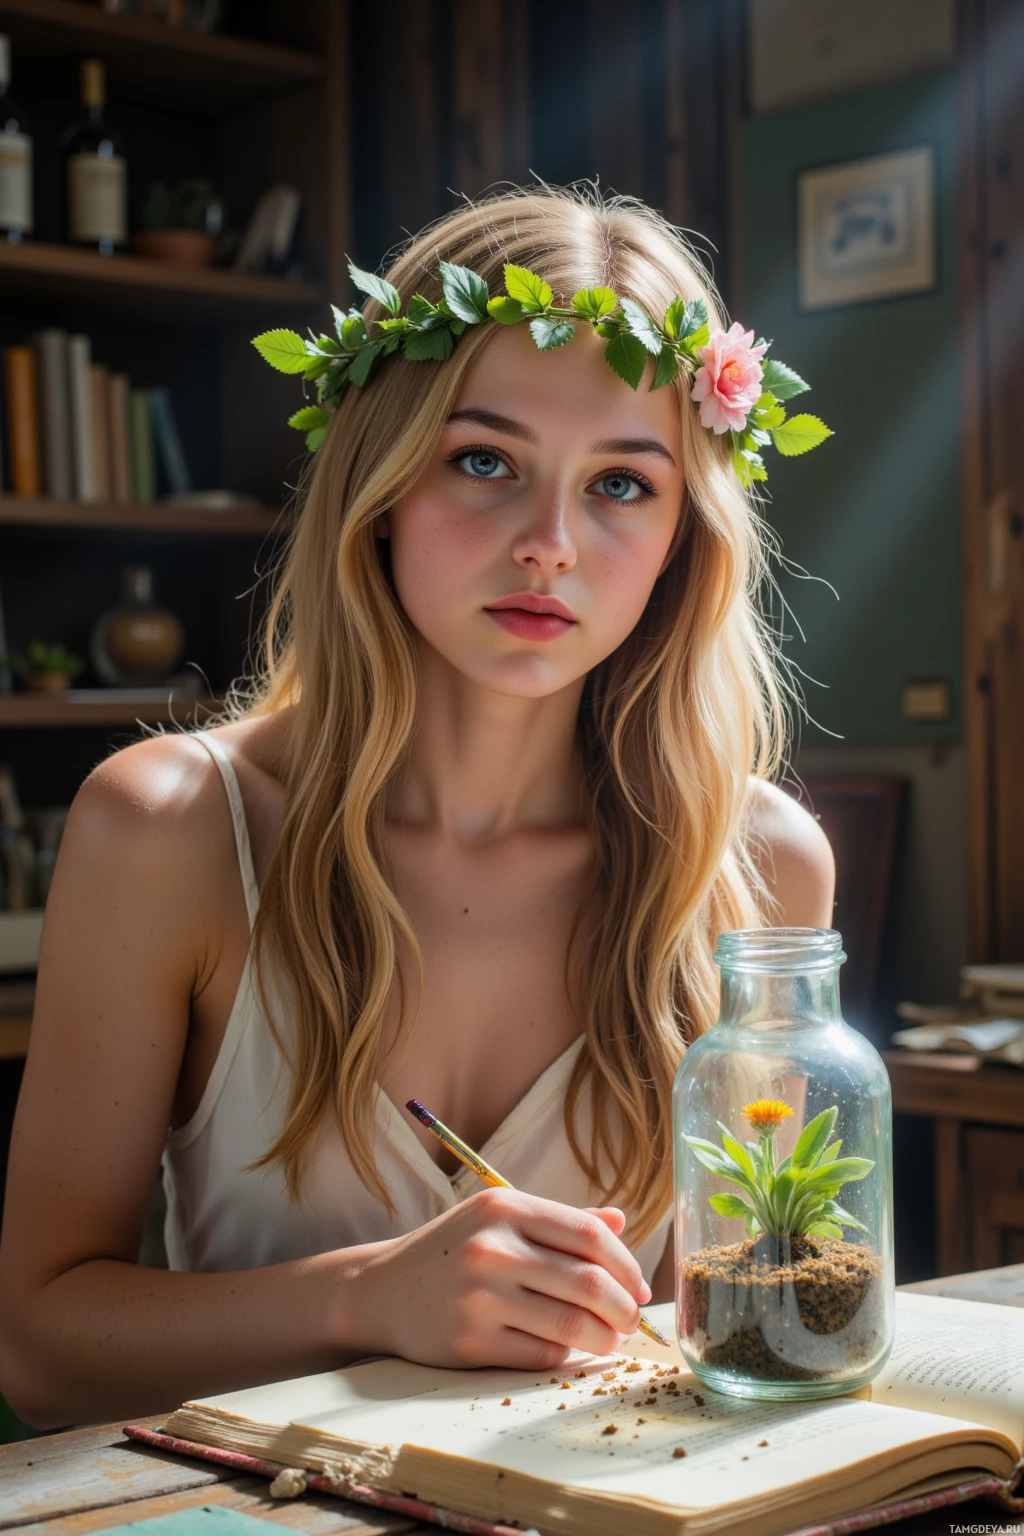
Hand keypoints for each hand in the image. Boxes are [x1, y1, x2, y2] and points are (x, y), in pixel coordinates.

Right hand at [353, 1188, 651, 1370]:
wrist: (381, 1290)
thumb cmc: (453, 1251)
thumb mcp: (498, 1219)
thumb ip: (558, 1221)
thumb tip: (618, 1222)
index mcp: (505, 1206)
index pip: (590, 1235)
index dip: (627, 1264)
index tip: (638, 1285)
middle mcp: (492, 1246)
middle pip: (590, 1282)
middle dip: (625, 1308)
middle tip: (631, 1319)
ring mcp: (479, 1295)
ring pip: (573, 1324)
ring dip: (605, 1337)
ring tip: (608, 1337)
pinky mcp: (470, 1341)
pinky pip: (543, 1353)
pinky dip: (567, 1354)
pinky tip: (570, 1348)